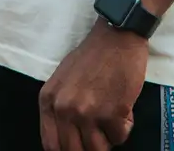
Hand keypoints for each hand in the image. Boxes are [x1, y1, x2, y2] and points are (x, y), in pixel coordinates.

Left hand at [39, 20, 147, 149]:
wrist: (117, 34)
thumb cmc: (93, 55)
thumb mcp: (63, 79)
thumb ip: (59, 107)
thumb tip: (65, 138)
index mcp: (49, 100)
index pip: (51, 145)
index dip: (67, 150)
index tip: (79, 145)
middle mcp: (65, 109)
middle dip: (89, 147)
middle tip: (100, 134)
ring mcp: (88, 112)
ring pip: (98, 150)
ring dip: (108, 139)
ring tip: (112, 120)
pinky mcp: (112, 112)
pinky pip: (119, 137)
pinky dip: (124, 128)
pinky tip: (124, 109)